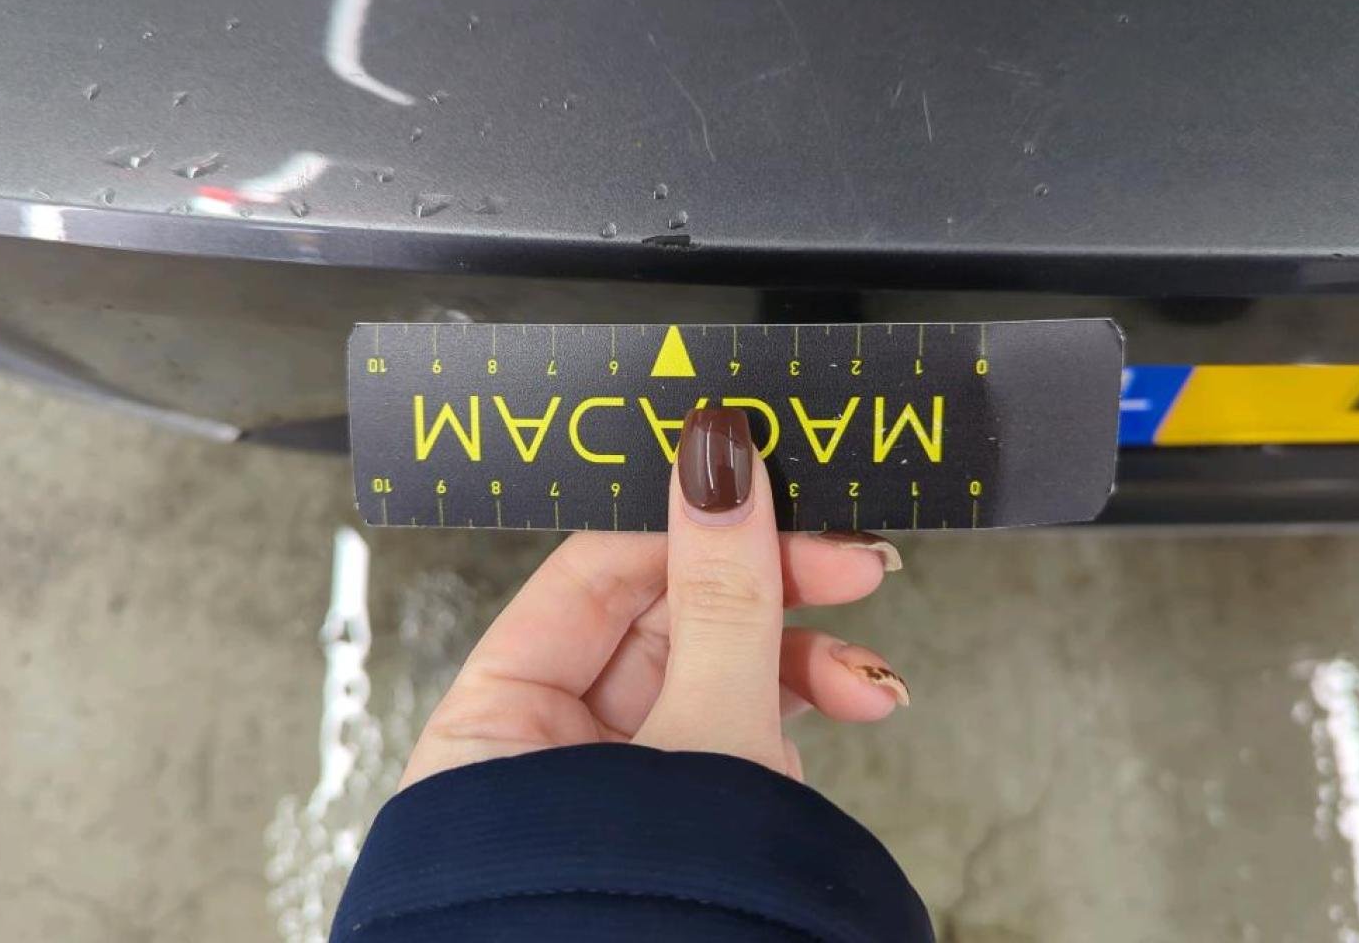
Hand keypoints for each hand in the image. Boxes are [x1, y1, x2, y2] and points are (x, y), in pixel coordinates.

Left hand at [399, 406, 909, 787]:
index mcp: (492, 728)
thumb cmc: (644, 916)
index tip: (763, 480)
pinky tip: (848, 706)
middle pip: (665, 618)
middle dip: (771, 589)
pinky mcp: (683, 821)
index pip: (592, 574)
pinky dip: (794, 716)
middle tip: (849, 555)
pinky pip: (734, 732)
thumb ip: (724, 597)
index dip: (688, 520)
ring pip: (714, 675)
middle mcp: (545, 756)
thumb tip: (721, 462)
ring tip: (867, 672)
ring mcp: (618, 790)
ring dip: (803, 659)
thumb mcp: (706, 731)